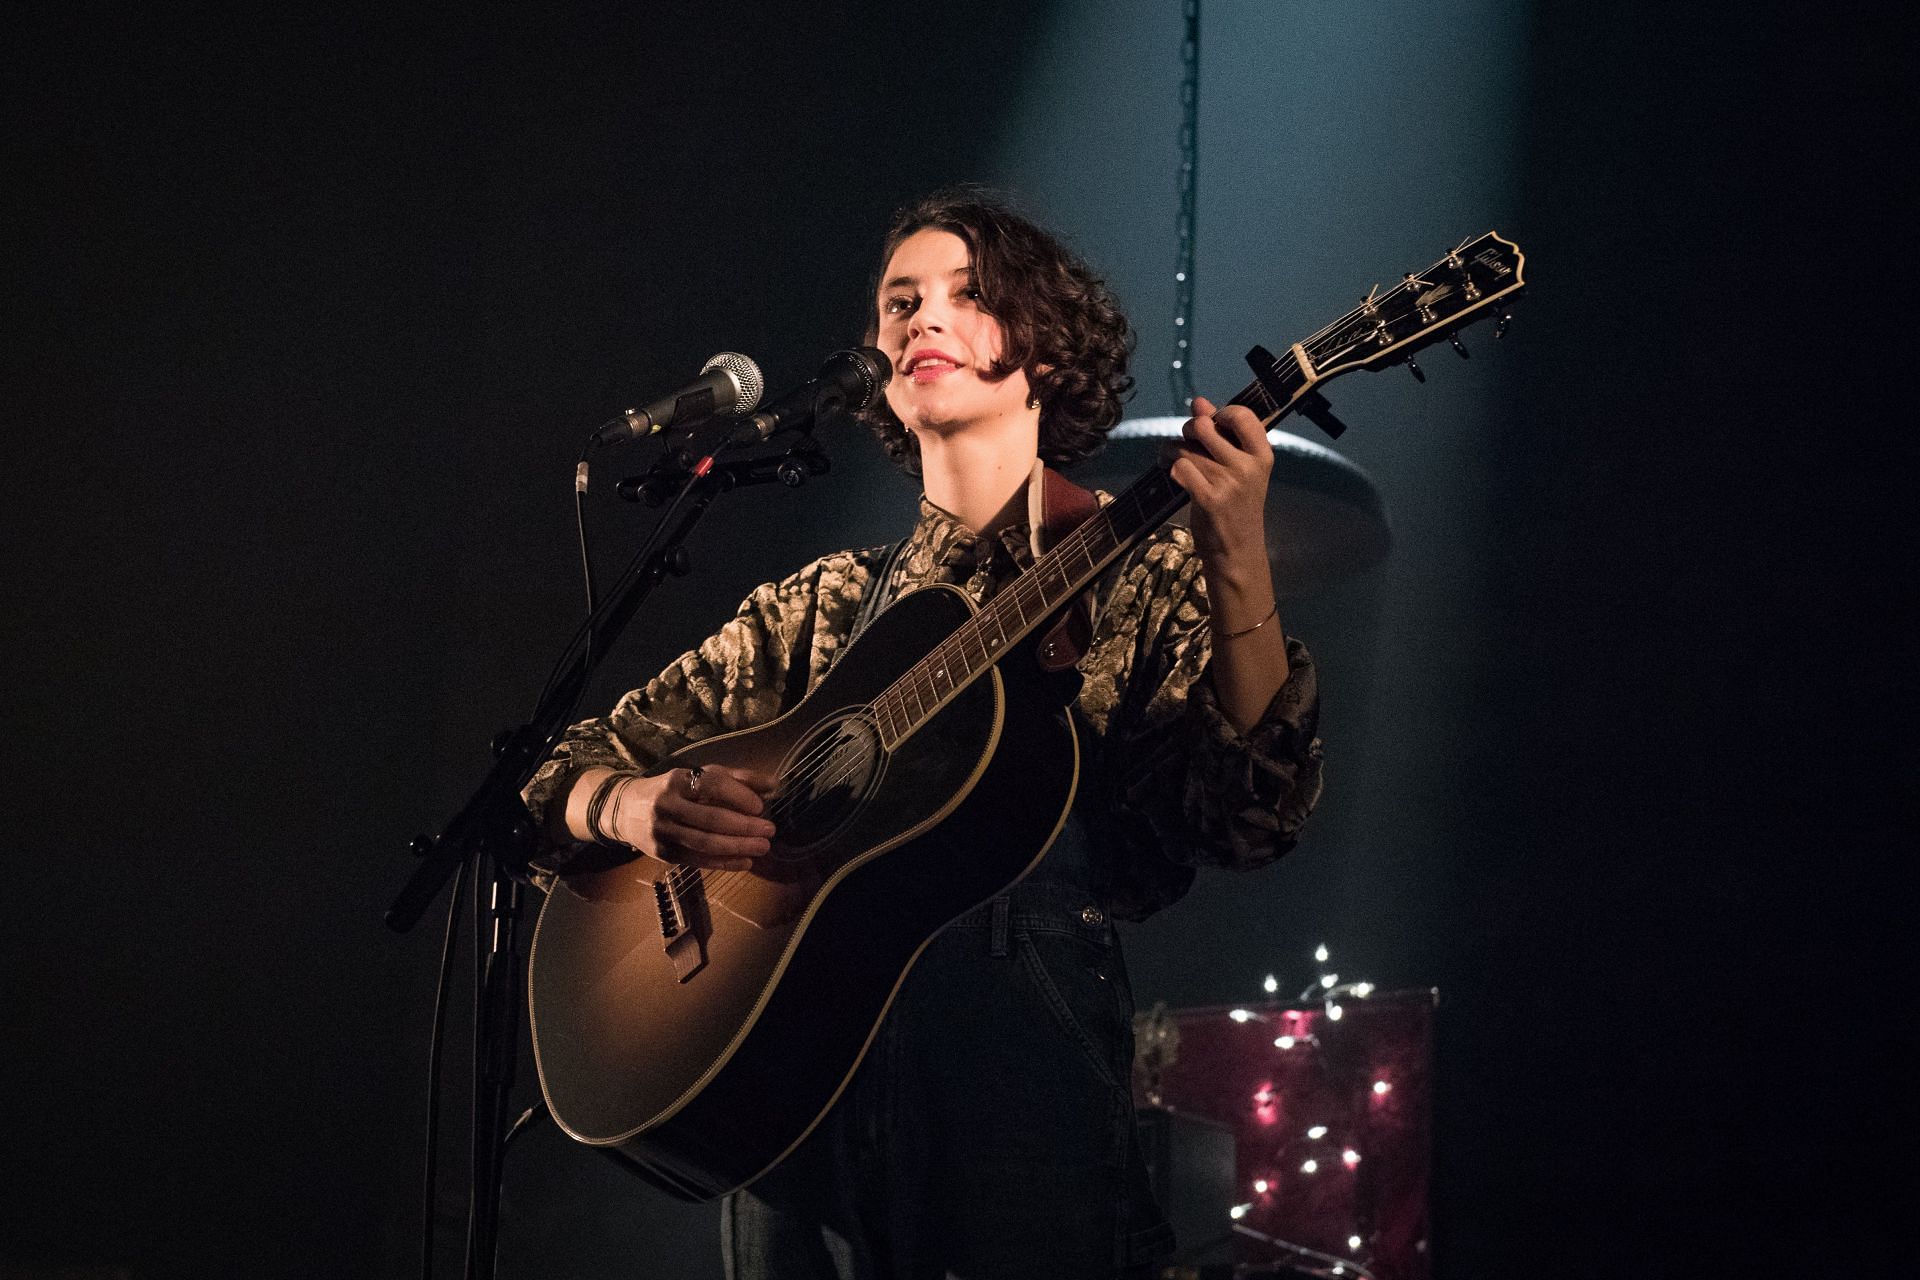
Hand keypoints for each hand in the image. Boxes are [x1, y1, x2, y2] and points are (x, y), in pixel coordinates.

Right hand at [604, 765, 778, 871]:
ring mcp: (663, 831)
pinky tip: (745, 862)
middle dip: (744, 826)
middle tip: (770, 830)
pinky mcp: (662, 853)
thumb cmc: (675, 790)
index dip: (738, 795)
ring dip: (737, 847)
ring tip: (763, 848)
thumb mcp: (701, 776)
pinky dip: (724, 863)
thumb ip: (738, 779)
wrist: (625, 809)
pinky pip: (697, 860)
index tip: (760, 806)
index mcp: (678, 780)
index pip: (711, 785)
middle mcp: (667, 804)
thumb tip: (774, 784)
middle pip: (710, 818)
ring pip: (705, 842)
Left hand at [1170, 395, 1273, 570]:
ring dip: (1172, 451)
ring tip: (1174, 461)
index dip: (1218, 413)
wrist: (1237, 551)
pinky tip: (1172, 474)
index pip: (1241, 414)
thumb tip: (1199, 401)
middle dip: (1189, 430)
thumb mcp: (1238, 468)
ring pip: (1186, 449)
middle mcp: (1249, 466)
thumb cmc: (1237, 506)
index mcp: (1262, 455)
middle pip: (1205, 426)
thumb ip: (1221, 434)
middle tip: (1188, 444)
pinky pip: (1179, 468)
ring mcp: (1230, 483)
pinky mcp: (1209, 499)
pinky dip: (1170, 468)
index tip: (1211, 425)